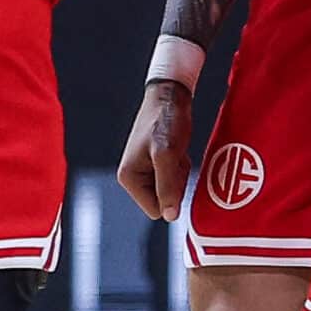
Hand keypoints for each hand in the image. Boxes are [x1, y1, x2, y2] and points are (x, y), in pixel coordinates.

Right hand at [117, 79, 194, 221]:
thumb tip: (169, 216)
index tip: (173, 168)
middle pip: (164, 201)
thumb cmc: (166, 120)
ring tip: (177, 151)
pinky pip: (174, 177)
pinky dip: (181, 165)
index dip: (172, 195)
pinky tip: (179, 149)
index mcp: (129, 178)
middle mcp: (133, 176)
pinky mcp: (155, 162)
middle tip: (176, 158)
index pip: (156, 211)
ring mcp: (144, 169)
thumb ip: (167, 186)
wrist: (171, 94)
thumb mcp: (167, 154)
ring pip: (171, 189)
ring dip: (180, 173)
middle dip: (176, 183)